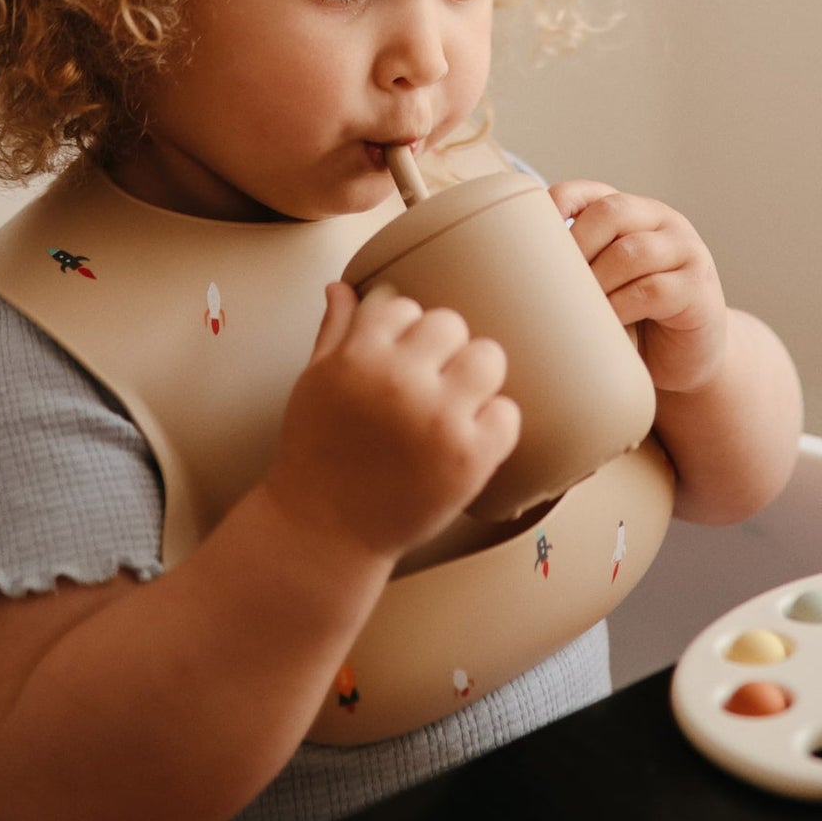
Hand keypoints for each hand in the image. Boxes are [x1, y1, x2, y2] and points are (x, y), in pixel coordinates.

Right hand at [267, 282, 519, 561]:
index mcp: (359, 356)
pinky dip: (493, 425)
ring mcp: (439, 419)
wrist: (323, 532)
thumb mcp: (315, 383)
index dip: (401, 333)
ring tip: (453, 405)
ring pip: (488, 357)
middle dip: (440, 350)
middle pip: (451, 324)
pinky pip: (507, 414)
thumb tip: (342, 288)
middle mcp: (401, 380)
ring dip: (474, 378)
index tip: (395, 359)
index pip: (402, 305)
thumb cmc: (316, 455)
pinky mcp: (469, 458)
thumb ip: (335, 331)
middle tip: (427, 384)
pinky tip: (466, 439)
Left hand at [549, 181, 728, 394]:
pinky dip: (622, 306)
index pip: (591, 192)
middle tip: (553, 281)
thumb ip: (576, 270)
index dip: (560, 203)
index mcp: (633, 213)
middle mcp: (662, 221)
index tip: (531, 230)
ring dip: (598, 279)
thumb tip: (509, 279)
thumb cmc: (635, 321)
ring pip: (633, 250)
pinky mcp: (698, 288)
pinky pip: (654, 289)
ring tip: (578, 307)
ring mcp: (685, 251)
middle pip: (612, 211)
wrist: (688, 358)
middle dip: (577, 244)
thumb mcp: (604, 287)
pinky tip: (607, 322)